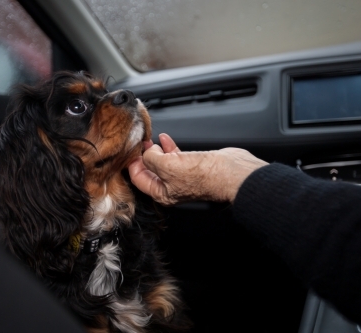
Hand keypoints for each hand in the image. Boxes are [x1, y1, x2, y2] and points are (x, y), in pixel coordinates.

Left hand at [128, 133, 267, 204]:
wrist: (231, 172)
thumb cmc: (204, 176)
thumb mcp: (167, 166)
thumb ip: (151, 159)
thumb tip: (146, 152)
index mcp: (162, 194)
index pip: (139, 179)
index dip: (132, 163)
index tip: (130, 150)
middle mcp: (171, 187)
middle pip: (149, 170)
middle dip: (143, 156)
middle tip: (138, 142)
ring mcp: (182, 176)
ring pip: (162, 162)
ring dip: (155, 150)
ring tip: (150, 139)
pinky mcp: (192, 165)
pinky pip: (175, 156)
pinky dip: (168, 147)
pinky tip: (165, 138)